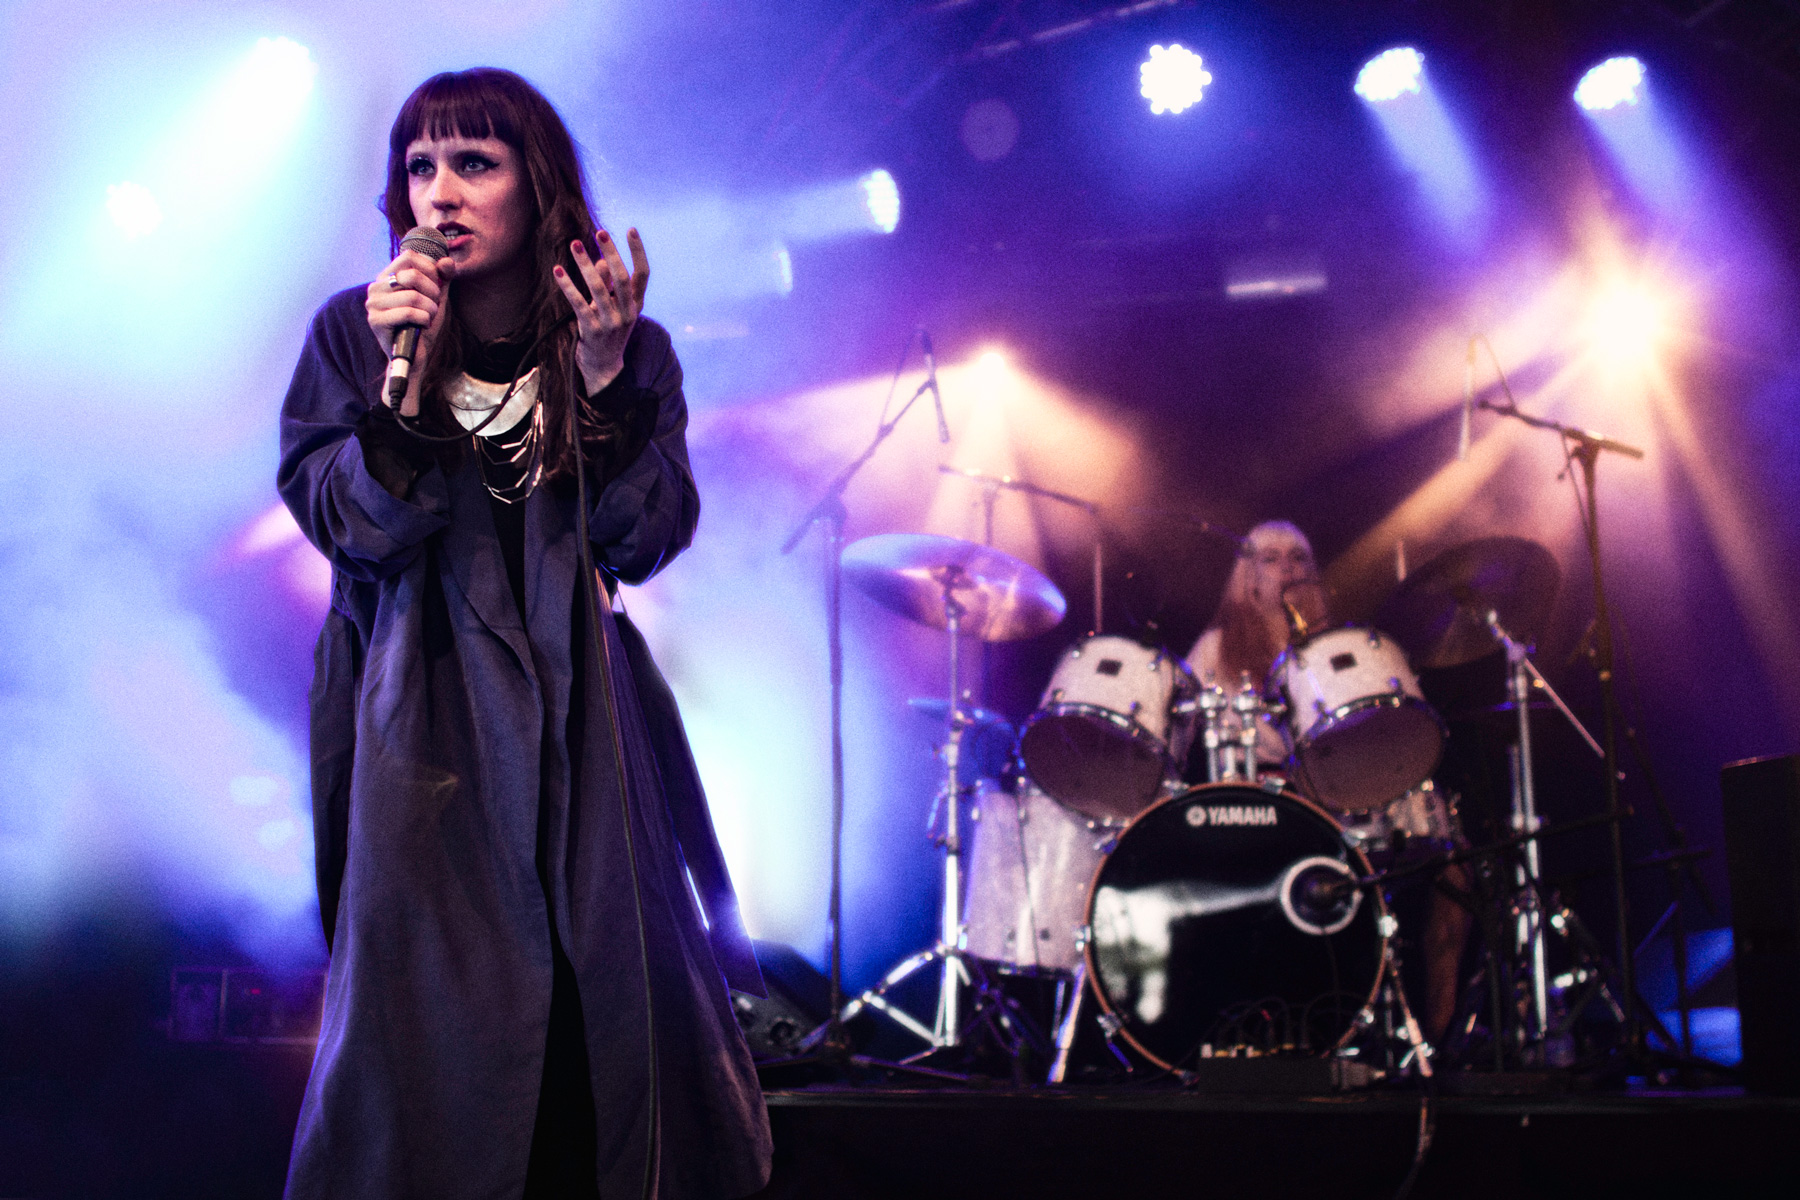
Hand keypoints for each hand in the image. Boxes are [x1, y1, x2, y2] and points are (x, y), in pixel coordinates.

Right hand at [366, 248, 455, 415]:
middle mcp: (376, 287)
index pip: (409, 256)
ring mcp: (373, 304)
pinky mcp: (375, 321)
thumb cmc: (424, 324)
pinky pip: (408, 312)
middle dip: (433, 292)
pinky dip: (424, 320)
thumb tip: (447, 261)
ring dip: (430, 309)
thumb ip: (443, 277)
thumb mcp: (437, 297)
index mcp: (388, 277)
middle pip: (413, 275)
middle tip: (434, 306)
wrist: (415, 355)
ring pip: (413, 295)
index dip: (430, 269)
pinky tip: (422, 326)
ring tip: (428, 317)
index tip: (436, 287)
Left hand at [554, 228, 648, 394]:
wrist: (604, 366)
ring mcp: (610, 323)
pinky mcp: (592, 330)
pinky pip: (578, 304)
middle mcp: (627, 312)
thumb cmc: (609, 329)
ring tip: (574, 244)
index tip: (630, 229)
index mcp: (636, 304)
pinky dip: (567, 286)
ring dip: (585, 265)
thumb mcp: (614, 306)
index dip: (638, 251)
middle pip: (622, 277)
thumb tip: (602, 259)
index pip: (643, 274)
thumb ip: (609, 283)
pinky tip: (557, 271)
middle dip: (612, 253)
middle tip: (600, 232)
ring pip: (598, 288)